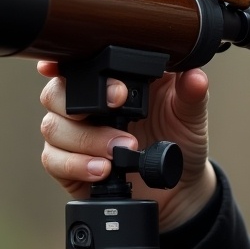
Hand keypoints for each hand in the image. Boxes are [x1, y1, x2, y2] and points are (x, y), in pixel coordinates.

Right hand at [38, 0, 216, 231]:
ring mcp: (76, 133)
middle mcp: (89, 103)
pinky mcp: (69, 164)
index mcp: (112, 79)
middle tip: (118, 105)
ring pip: (54, 126)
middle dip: (82, 99)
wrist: (179, 188)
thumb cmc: (180, 141)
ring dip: (87, 138)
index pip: (78, 61)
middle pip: (56, 91)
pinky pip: (54, 159)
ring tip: (122, 149)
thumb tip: (195, 76)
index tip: (59, 65)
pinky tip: (102, 169)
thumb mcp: (190, 114)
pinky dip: (77, 164)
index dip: (62, 60)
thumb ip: (191, 93)